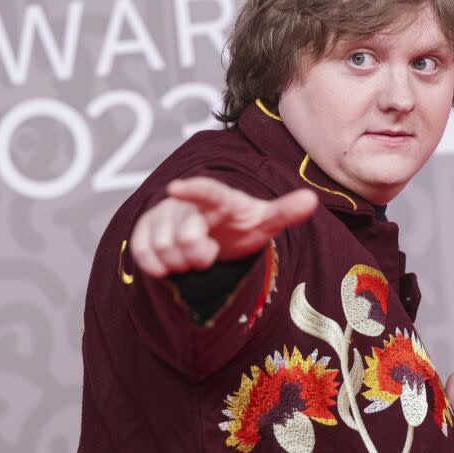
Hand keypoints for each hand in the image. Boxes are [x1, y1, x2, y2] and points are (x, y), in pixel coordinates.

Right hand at [129, 176, 317, 277]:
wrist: (216, 233)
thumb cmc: (240, 226)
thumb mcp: (265, 221)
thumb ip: (285, 211)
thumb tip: (311, 199)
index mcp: (219, 198)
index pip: (207, 191)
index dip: (192, 190)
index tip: (176, 187)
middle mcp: (187, 202)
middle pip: (185, 236)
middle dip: (198, 254)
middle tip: (210, 253)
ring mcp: (163, 214)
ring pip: (162, 246)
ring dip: (179, 261)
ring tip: (193, 257)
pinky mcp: (145, 229)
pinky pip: (142, 251)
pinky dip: (155, 264)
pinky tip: (170, 265)